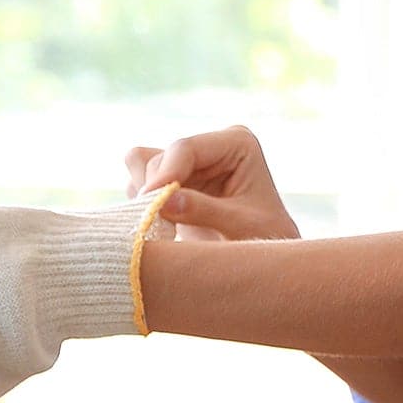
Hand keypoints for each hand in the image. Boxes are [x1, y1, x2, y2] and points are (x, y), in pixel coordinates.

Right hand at [124, 126, 299, 241]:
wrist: (263, 259)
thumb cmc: (264, 237)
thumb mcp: (240, 226)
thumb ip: (203, 211)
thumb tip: (161, 202)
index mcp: (236, 143)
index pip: (185, 148)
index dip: (164, 175)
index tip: (150, 205)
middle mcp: (209, 146)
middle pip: (159, 157)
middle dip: (156, 190)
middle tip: (159, 226)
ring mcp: (188, 162)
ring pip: (142, 164)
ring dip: (146, 196)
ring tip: (166, 226)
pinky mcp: (172, 179)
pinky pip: (138, 182)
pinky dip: (143, 204)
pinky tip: (164, 226)